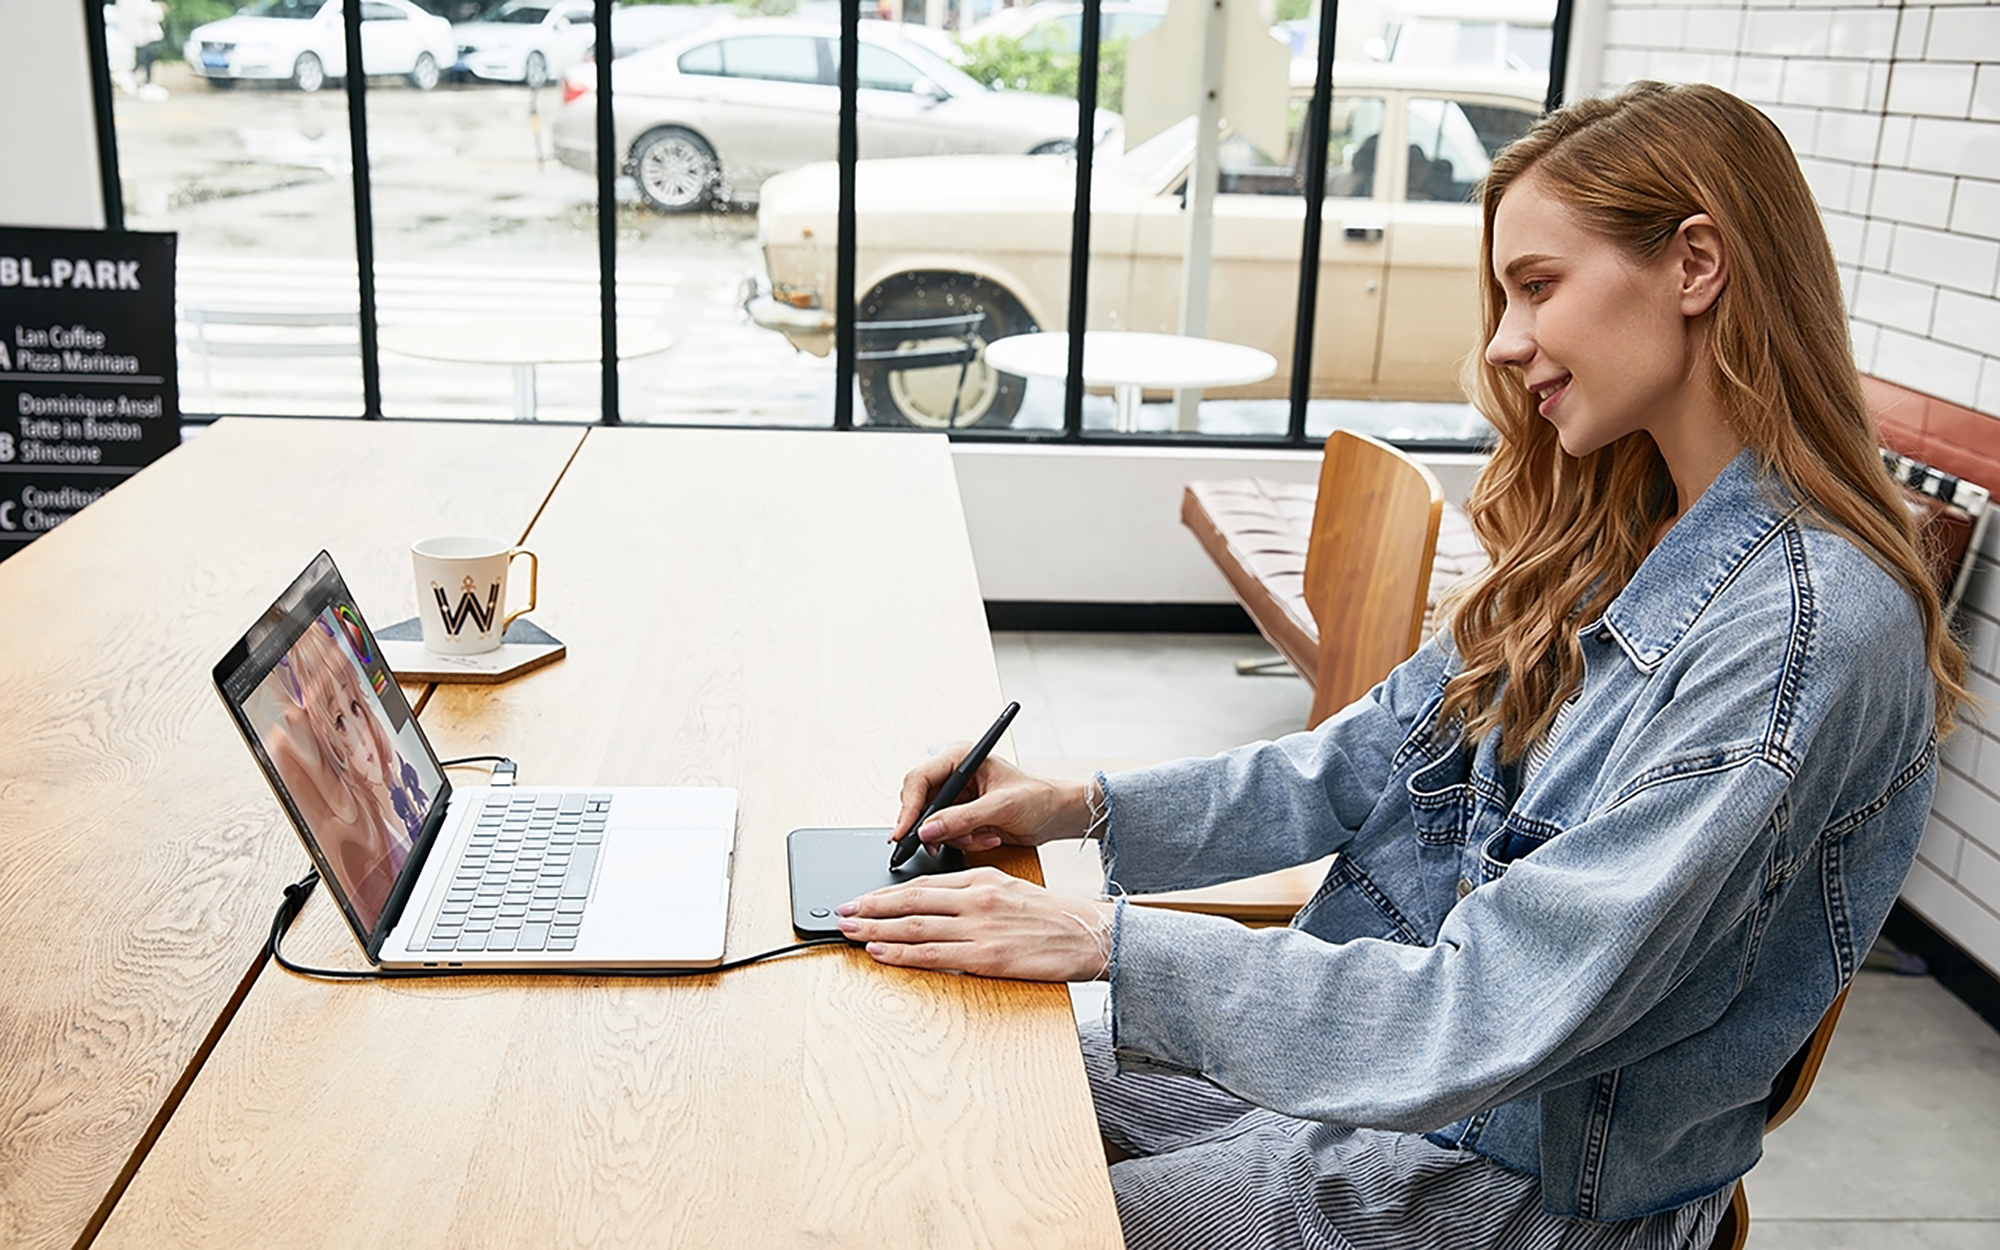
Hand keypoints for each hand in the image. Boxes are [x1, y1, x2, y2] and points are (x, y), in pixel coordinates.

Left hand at [838, 867, 1115, 980]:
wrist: (1090, 935)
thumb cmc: (1054, 917)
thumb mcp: (1011, 889)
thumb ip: (973, 892)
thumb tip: (935, 903)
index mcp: (982, 879)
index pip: (922, 884)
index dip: (886, 893)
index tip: (862, 898)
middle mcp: (976, 899)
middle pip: (910, 902)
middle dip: (871, 908)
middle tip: (842, 913)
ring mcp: (981, 928)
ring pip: (915, 928)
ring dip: (877, 931)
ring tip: (850, 932)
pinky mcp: (988, 958)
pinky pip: (935, 956)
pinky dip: (902, 954)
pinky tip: (881, 953)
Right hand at [891, 748, 1091, 854]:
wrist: (1056, 816)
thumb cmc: (1037, 799)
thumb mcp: (1000, 807)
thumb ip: (962, 819)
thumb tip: (928, 831)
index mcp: (962, 757)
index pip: (920, 778)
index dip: (909, 807)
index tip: (906, 832)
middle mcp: (954, 775)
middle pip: (919, 803)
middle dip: (933, 827)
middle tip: (938, 845)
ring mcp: (957, 798)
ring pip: (932, 824)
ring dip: (956, 837)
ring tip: (985, 836)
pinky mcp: (961, 817)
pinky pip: (947, 835)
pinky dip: (965, 842)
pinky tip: (990, 836)